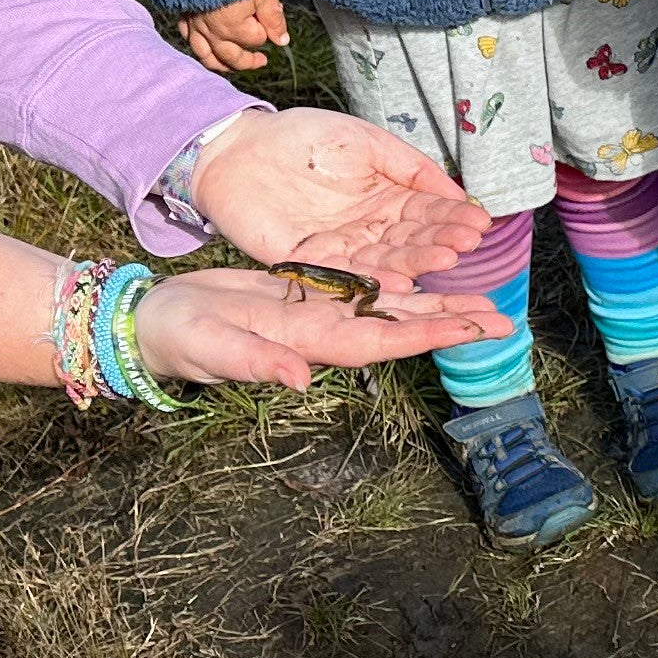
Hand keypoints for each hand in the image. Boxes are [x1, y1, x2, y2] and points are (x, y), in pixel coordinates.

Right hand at [132, 264, 511, 392]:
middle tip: (502, 319)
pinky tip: (421, 278)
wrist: (155, 323)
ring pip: (386, 308)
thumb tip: (299, 379)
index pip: (380, 340)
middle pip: (398, 327)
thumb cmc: (177, 340)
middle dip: (449, 324)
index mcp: (308, 344)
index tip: (471, 331)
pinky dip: (394, 284)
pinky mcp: (303, 294)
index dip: (427, 335)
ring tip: (478, 302)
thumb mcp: (209, 350)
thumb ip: (253, 362)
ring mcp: (316, 314)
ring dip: (432, 306)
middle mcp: (323, 332)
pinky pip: (360, 288)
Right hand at [178, 0, 288, 75]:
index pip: (256, 39)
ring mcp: (196, 26)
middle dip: (249, 60)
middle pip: (233, 57)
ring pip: (208, 57)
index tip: (269, 15)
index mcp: (234, 27)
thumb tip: (282, 41)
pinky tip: (207, 46)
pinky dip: (199, 46)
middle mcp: (213, 32)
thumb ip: (273, 18)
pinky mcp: (184, 16)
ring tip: (234, 64)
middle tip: (262, 60)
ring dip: (223, 64)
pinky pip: (188, 39)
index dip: (266, 30)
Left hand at [189, 106, 490, 286]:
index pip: (427, 213)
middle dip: (441, 242)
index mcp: (386, 198)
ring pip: (387, 261)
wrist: (238, 149)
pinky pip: (347, 276)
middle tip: (466, 244)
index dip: (452, 219)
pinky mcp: (311, 264)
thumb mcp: (366, 141)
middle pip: (412, 241)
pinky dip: (372, 280)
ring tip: (445, 259)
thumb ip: (411, 166)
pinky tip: (399, 280)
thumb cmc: (302, 137)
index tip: (478, 223)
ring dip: (417, 262)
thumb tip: (458, 194)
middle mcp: (370, 228)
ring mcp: (342, 248)